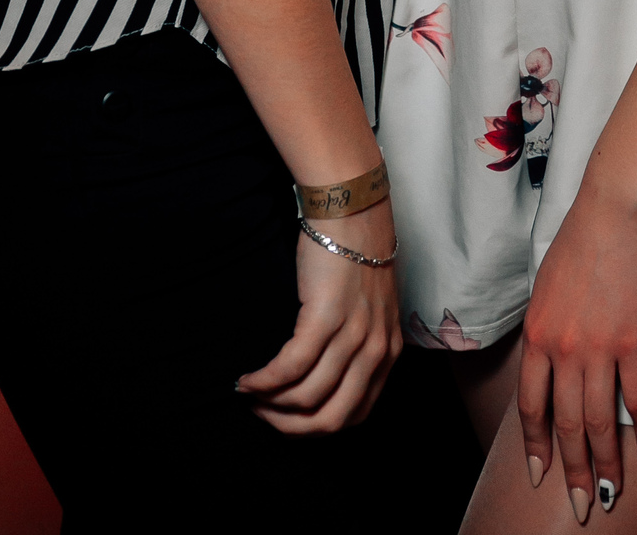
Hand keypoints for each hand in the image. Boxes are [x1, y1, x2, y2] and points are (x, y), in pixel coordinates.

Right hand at [235, 200, 400, 433]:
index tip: (290, 419)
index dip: (317, 426)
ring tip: (250, 396)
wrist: (352, 208)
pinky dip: (264, 382)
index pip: (355, 414)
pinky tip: (248, 380)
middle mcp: (376, 351)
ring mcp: (353, 336)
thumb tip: (327, 375)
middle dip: (292, 427)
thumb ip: (361, 341)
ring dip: (271, 407)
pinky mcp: (325, 319)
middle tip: (264, 416)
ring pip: (306, 399)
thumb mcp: (373, 306)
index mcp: (388, 351)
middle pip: (331, 419)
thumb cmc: (356, 251)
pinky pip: (289, 368)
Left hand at [518, 184, 636, 518]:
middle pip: (567, 424)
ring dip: (606, 464)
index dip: (537, 445)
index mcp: (537, 335)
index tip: (541, 474)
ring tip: (609, 493)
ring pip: (601, 423)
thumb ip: (546, 329)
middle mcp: (563, 349)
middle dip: (572, 470)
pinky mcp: (636, 343)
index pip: (532, 407)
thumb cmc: (578, 241)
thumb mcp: (545, 287)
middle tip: (580, 506)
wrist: (614, 212)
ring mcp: (600, 349)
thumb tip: (549, 362)